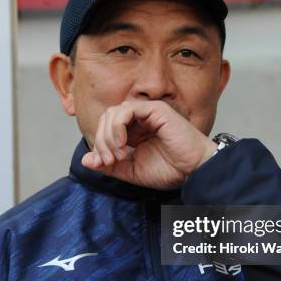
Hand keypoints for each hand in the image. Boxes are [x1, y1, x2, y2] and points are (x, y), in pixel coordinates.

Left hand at [81, 100, 217, 189]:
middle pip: (106, 119)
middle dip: (101, 141)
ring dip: (108, 135)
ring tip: (118, 154)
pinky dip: (118, 126)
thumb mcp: (132, 171)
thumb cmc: (171, 170)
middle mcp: (139, 119)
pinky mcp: (155, 109)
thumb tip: (86, 159)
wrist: (194, 170)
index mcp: (134, 131)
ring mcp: (147, 112)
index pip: (105, 128)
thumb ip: (110, 165)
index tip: (105, 164)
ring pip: (113, 113)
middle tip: (110, 160)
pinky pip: (126, 110)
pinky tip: (123, 143)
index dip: (99, 145)